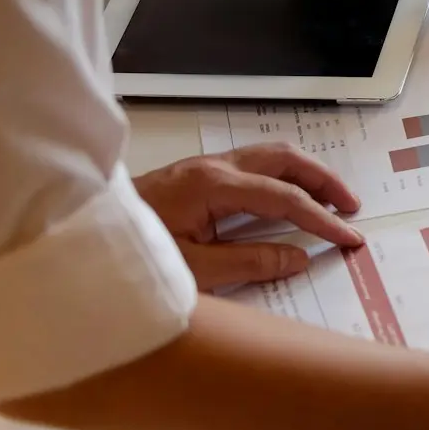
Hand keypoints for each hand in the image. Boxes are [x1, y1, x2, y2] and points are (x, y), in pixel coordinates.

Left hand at [132, 143, 364, 290]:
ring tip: (329, 199)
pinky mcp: (194, 177)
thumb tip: (298, 257)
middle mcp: (212, 167)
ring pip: (269, 157)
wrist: (78, 243)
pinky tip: (286, 197)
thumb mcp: (194, 273)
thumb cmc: (130, 259)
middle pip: (284, 159)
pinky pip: (251, 166)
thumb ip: (251, 263)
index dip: (322, 219)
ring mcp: (202, 168)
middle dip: (323, 180)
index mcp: (213, 186)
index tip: (349, 237)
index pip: (285, 198)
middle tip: (350, 206)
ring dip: (304, 174)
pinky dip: (280, 177)